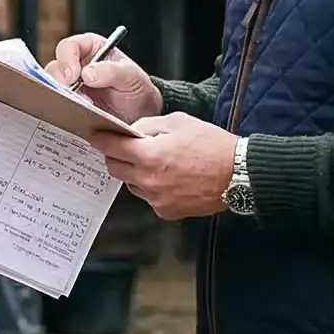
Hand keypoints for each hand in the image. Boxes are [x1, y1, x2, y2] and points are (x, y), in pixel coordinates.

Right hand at [46, 32, 163, 122]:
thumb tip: (87, 73)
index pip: (69, 47)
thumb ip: (113, 71)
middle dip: (60, 82)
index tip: (73, 76)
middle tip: (72, 95)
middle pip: (55, 68)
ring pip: (52, 88)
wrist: (138, 116)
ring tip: (81, 107)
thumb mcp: (132, 77)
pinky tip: (75, 115)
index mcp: (90, 49)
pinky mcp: (67, 104)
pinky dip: (62, 110)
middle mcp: (75, 65)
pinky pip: (56, 105)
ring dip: (62, 98)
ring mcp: (69, 86)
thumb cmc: (137, 89)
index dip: (67, 59)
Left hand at [90, 112, 237, 219]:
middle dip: (115, 156)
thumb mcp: (179, 122)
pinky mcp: (167, 211)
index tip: (95, 135)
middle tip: (124, 147)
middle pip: (115, 169)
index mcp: (149, 155)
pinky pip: (149, 197)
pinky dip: (152, 187)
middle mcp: (148, 180)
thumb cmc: (213, 146)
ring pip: (131, 184)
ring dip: (135, 173)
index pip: (112, 147)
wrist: (238, 175)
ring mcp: (156, 199)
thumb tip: (132, 131)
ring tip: (155, 163)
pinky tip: (169, 178)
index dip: (101, 139)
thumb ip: (149, 125)